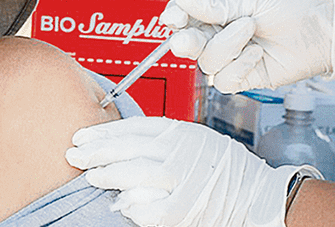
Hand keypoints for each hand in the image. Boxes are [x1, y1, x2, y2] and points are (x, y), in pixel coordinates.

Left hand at [66, 117, 319, 226]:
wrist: (260, 194)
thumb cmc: (226, 168)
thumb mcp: (195, 141)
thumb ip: (164, 141)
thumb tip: (122, 144)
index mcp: (182, 132)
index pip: (133, 127)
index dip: (105, 131)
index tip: (82, 134)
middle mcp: (181, 151)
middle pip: (128, 147)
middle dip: (97, 151)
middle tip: (74, 154)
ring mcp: (185, 179)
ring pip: (135, 173)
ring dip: (109, 176)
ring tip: (91, 177)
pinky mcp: (189, 206)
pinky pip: (152, 208)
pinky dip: (134, 207)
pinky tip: (121, 205)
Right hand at [162, 0, 334, 91]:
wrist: (328, 28)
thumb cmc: (295, 2)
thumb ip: (215, 3)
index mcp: (219, 7)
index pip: (184, 14)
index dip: (174, 17)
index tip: (173, 18)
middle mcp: (222, 32)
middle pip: (187, 42)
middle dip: (186, 41)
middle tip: (188, 38)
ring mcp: (234, 56)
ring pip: (206, 62)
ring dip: (225, 47)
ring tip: (251, 30)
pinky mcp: (247, 76)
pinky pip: (225, 81)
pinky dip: (238, 67)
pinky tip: (257, 54)